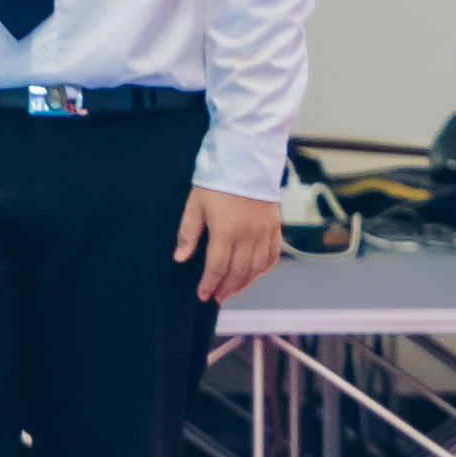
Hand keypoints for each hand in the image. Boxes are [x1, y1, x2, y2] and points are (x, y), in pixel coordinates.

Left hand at [175, 186, 281, 302]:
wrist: (246, 160)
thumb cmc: (217, 181)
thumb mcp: (195, 205)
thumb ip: (188, 234)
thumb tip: (180, 258)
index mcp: (226, 231)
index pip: (217, 267)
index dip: (209, 284)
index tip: (203, 295)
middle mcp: (248, 236)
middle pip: (239, 272)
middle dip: (227, 288)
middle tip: (217, 297)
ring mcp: (264, 232)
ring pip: (257, 268)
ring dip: (245, 283)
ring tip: (234, 290)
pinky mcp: (275, 226)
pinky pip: (272, 255)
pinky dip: (264, 268)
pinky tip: (255, 273)